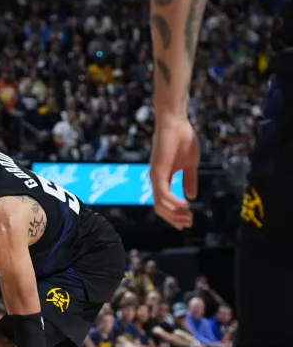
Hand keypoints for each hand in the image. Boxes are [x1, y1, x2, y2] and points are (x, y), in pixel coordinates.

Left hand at [150, 115, 198, 229]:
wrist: (176, 123)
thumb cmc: (183, 140)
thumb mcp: (190, 165)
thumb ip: (190, 181)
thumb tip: (192, 197)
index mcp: (163, 180)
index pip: (164, 204)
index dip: (174, 216)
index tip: (188, 222)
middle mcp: (156, 181)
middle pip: (160, 209)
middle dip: (174, 219)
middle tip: (189, 223)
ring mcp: (155, 177)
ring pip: (160, 205)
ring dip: (174, 214)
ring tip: (189, 216)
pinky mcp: (157, 172)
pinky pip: (163, 194)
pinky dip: (173, 203)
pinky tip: (185, 205)